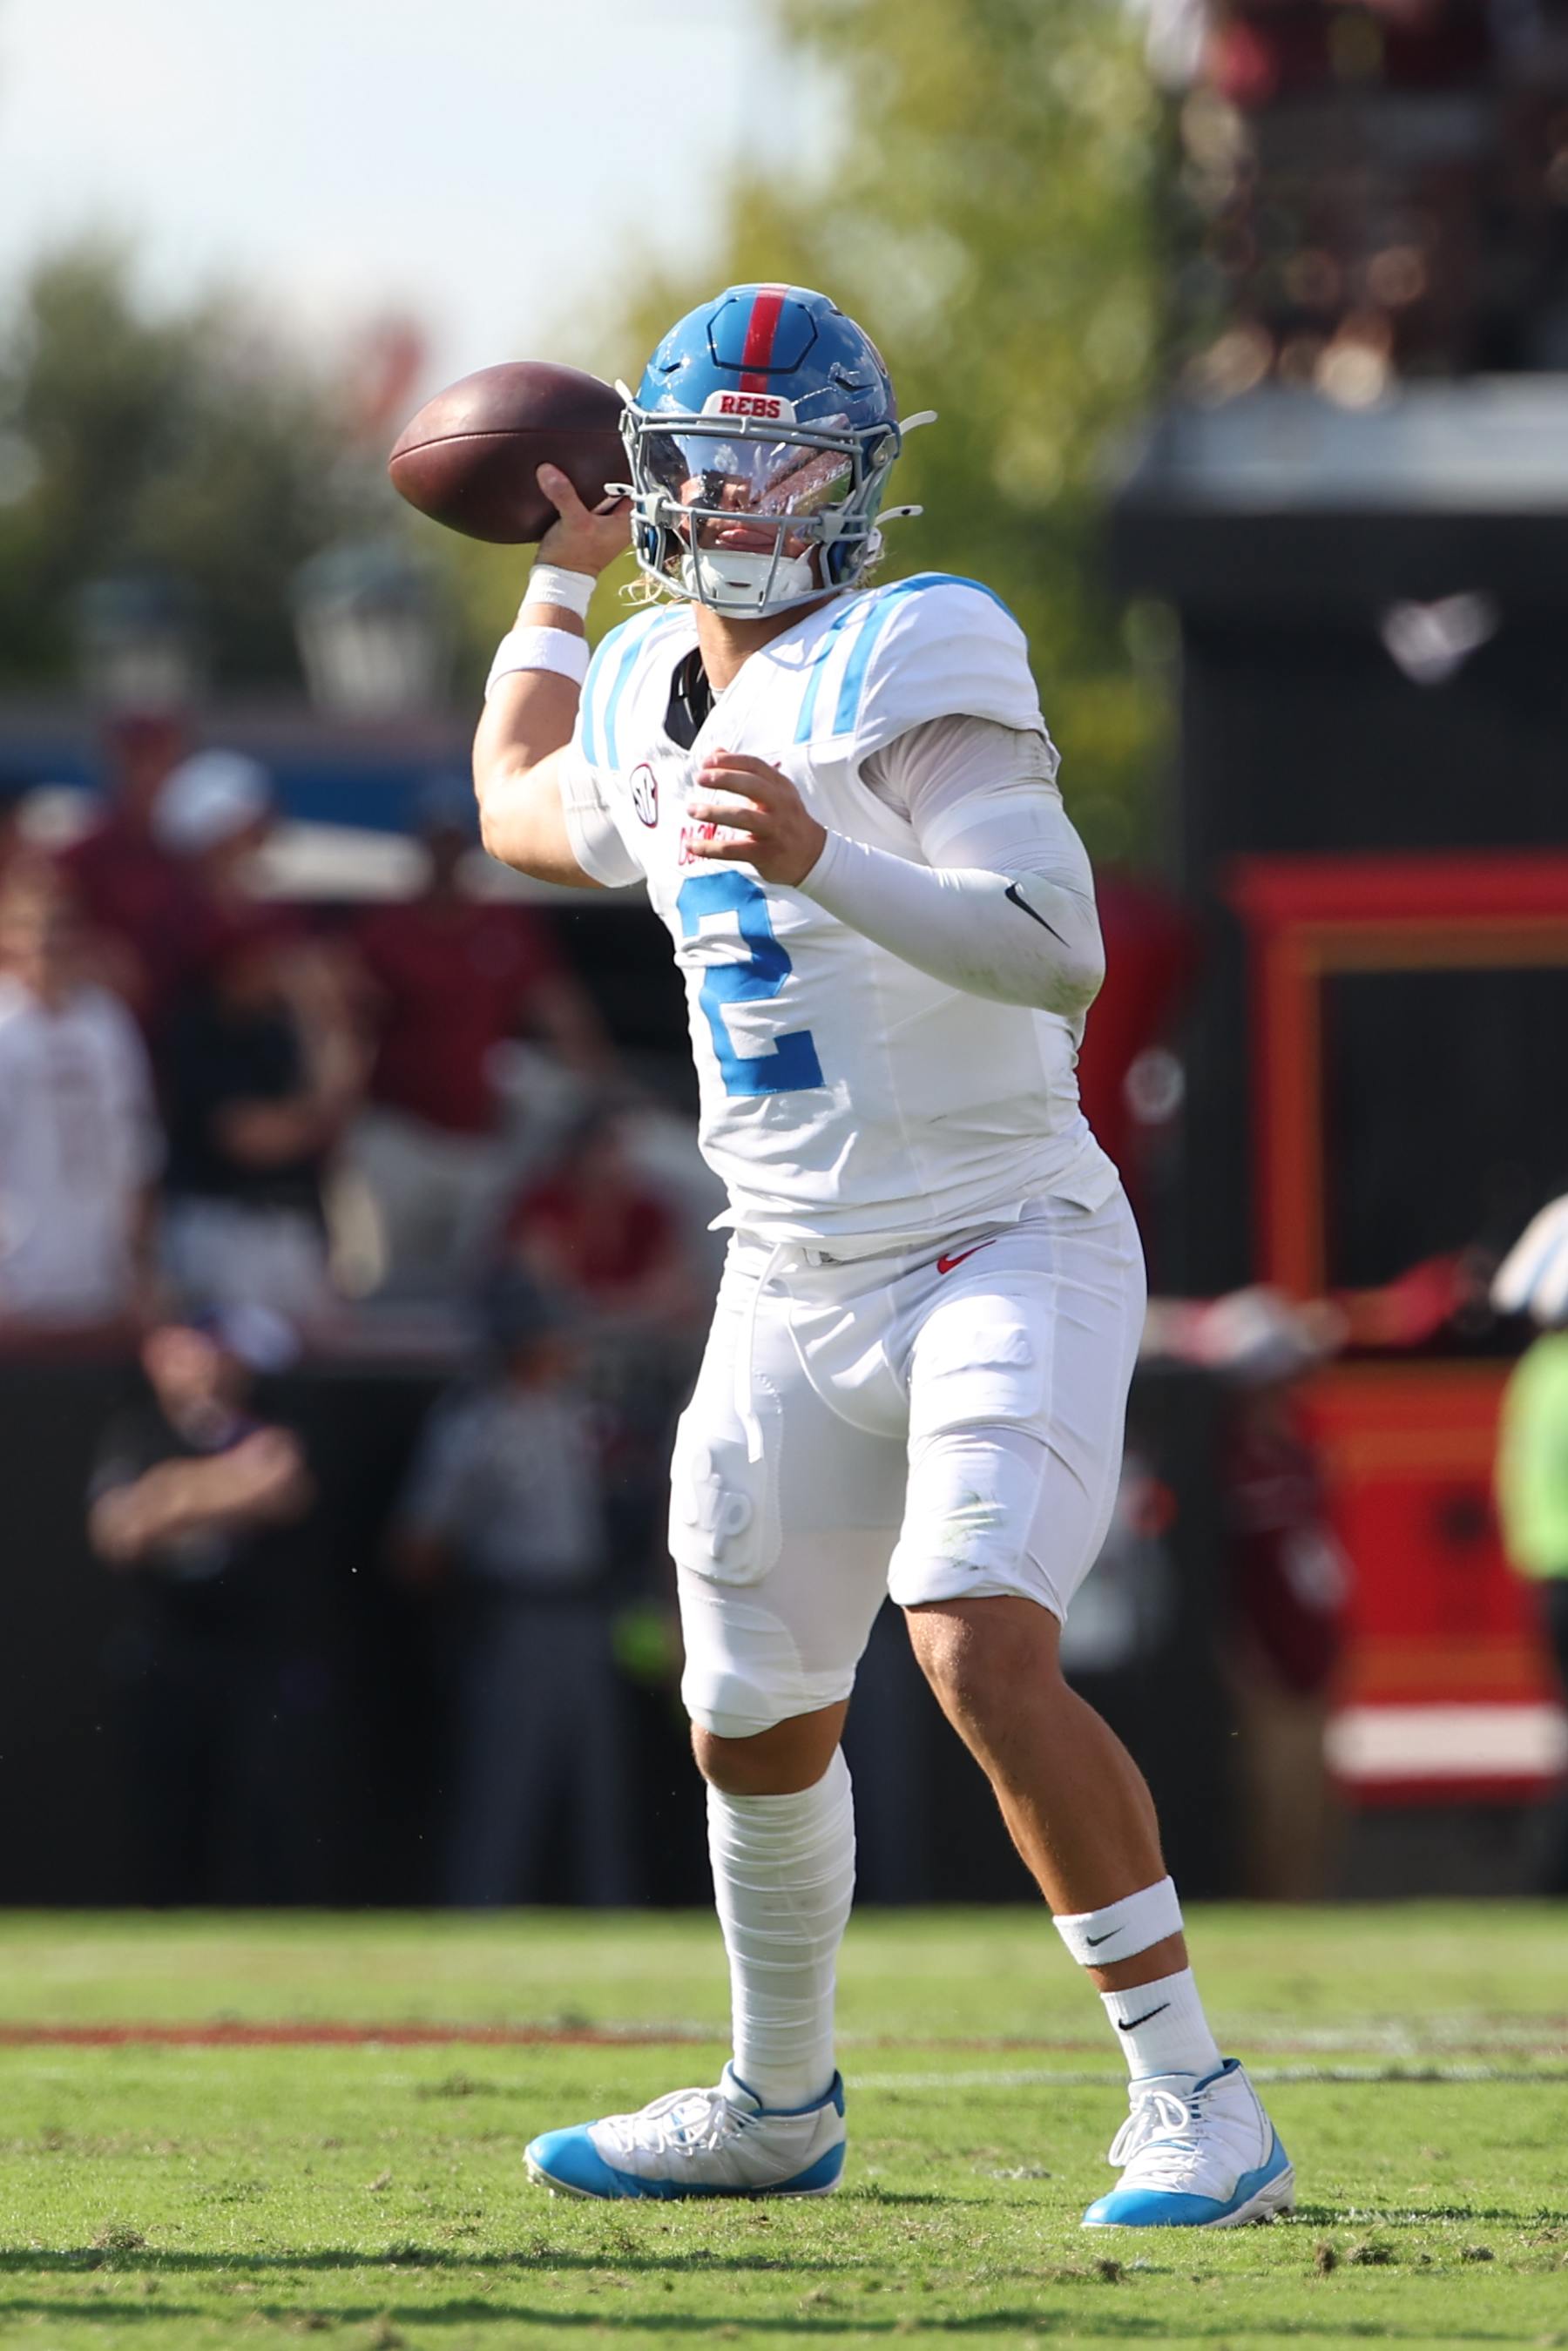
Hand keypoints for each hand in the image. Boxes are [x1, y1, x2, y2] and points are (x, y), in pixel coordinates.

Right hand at [534, 464, 631, 575]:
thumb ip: (564, 496)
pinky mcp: (588, 524)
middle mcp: (618, 522)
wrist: (557, 577)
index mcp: (626, 522)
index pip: (632, 486)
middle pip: (615, 487)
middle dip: (603, 475)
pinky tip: (572, 485)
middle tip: (591, 460)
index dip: (621, 471)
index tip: (609, 456)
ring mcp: (603, 524)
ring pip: (600, 494)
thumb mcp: (573, 522)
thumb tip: (550, 472)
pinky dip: (581, 494)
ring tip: (580, 469)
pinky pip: (587, 501)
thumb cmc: (573, 559)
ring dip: (590, 484)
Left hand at [685, 752, 827, 887]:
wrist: (813, 856)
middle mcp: (780, 805)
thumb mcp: (773, 792)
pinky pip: (735, 849)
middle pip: (752, 786)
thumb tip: (716, 751)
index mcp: (781, 787)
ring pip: (743, 817)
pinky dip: (710, 848)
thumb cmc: (786, 820)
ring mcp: (775, 830)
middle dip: (724, 779)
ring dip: (714, 812)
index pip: (755, 766)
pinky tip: (692, 845)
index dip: (730, 761)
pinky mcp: (766, 853)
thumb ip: (745, 772)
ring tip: (692, 810)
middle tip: (699, 778)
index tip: (706, 761)